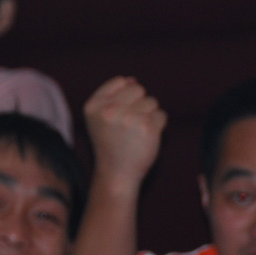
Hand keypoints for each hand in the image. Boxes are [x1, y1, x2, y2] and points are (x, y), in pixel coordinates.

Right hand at [84, 76, 166, 195]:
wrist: (117, 174)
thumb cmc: (111, 144)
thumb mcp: (100, 119)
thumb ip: (112, 96)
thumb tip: (132, 79)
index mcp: (93, 106)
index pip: (120, 81)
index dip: (125, 96)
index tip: (120, 115)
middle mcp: (109, 110)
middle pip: (138, 88)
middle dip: (138, 104)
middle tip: (129, 126)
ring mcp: (129, 119)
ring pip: (152, 101)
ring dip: (149, 115)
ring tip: (136, 133)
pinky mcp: (147, 128)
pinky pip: (162, 115)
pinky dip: (158, 126)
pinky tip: (146, 138)